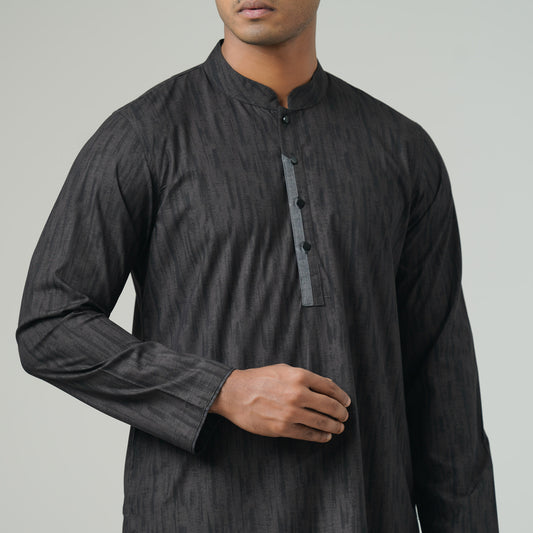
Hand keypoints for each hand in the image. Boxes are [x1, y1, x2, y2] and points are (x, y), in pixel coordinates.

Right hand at [210, 363, 350, 442]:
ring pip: (321, 422)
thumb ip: (307, 377)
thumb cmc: (260, 379)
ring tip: (339, 427)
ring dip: (334, 426)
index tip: (346, 402)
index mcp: (299, 376)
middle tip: (344, 416)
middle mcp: (297, 394)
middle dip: (341, 413)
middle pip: (329, 406)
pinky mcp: (282, 428)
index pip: (330, 388)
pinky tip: (325, 436)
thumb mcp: (284, 370)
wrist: (235, 393)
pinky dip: (320, 436)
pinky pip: (308, 434)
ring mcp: (290, 412)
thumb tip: (329, 385)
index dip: (342, 396)